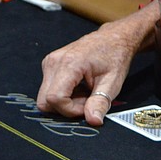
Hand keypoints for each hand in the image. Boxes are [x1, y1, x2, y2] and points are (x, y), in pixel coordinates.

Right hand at [37, 4, 158, 125]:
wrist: (113, 38)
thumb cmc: (115, 57)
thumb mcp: (112, 83)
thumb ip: (100, 103)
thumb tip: (93, 121)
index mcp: (69, 64)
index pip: (55, 99)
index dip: (70, 110)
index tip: (87, 106)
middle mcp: (54, 62)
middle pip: (45, 101)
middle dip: (65, 108)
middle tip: (86, 101)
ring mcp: (49, 63)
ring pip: (46, 97)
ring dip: (65, 102)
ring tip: (84, 93)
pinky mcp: (49, 65)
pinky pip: (49, 90)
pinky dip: (63, 95)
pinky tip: (79, 88)